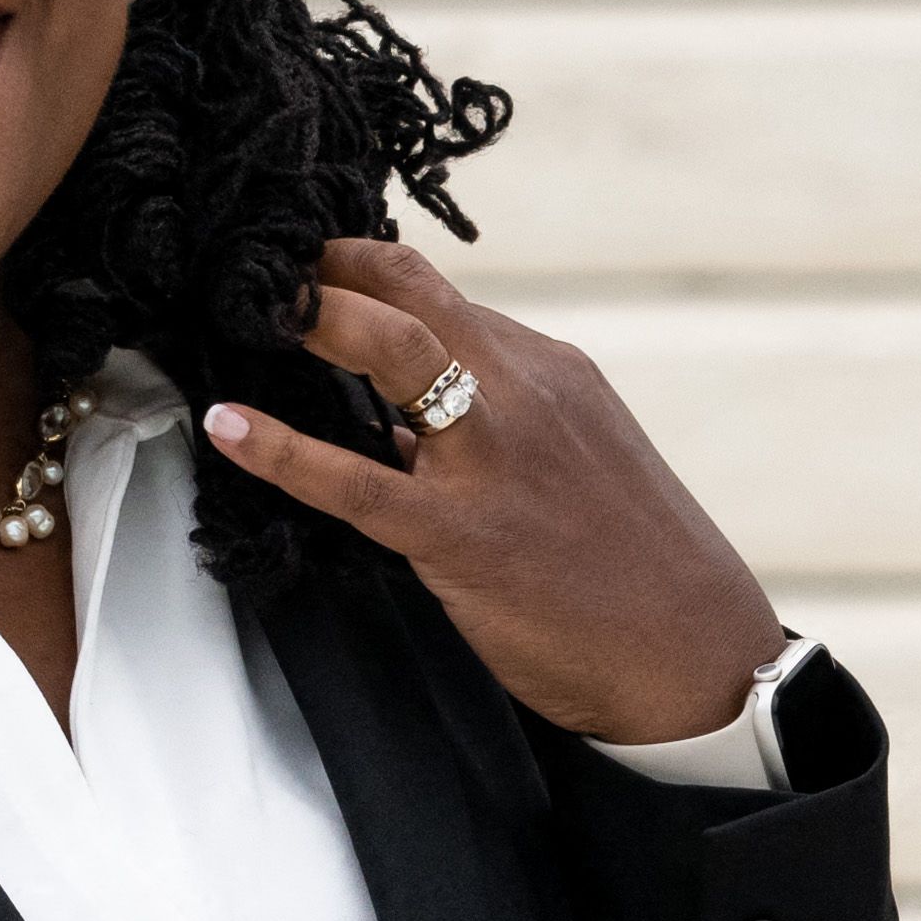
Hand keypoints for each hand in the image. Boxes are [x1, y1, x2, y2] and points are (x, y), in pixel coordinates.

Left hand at [203, 239, 792, 746]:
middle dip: (324, 265)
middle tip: (259, 264)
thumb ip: (493, 427)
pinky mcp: (461, 533)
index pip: (441, 294)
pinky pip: (353, 478)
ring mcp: (491, 458)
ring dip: (311, 315)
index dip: (363, 270)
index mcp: (551, 371)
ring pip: (390, 349)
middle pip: (410, 289)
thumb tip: (398, 419)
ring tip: (242, 305)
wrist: (694, 656)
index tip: (309, 269)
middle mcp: (522, 391)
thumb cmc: (635, 570)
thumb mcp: (578, 460)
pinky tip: (227, 426)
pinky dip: (279, 447)